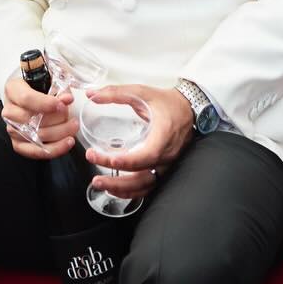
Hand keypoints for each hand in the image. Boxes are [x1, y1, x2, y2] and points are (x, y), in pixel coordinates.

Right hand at [2, 71, 78, 160]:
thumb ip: (59, 88)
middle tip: (72, 116)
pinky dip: (53, 149)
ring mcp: (12, 129)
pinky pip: (33, 152)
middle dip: (57, 120)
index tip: (63, 104)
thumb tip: (67, 99)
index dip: (46, 103)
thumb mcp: (49, 79)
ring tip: (73, 128)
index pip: (26, 99)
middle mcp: (9, 111)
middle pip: (32, 120)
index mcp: (13, 89)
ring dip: (59, 135)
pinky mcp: (17, 144)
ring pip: (36, 137)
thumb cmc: (40, 86)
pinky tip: (66, 143)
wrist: (30, 96)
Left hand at [83, 85, 191, 200]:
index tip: (111, 159)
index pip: (147, 155)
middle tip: (96, 178)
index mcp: (164, 136)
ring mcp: (166, 165)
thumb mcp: (143, 92)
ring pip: (145, 186)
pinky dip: (131, 191)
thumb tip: (93, 95)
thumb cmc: (168, 103)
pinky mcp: (163, 169)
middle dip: (117, 180)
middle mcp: (167, 155)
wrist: (189, 109)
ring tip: (101, 184)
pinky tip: (115, 188)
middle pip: (143, 177)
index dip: (129, 161)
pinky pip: (148, 186)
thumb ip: (116, 93)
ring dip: (122, 189)